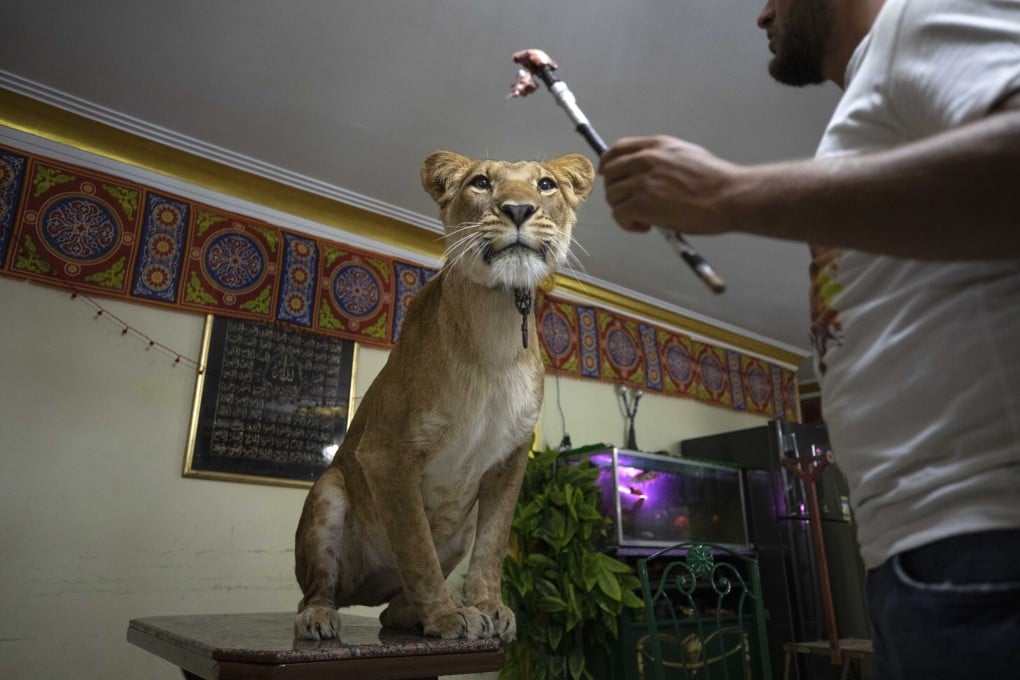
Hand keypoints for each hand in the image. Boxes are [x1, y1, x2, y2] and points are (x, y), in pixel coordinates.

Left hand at [599, 135, 741, 235]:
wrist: (729, 196)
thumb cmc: (716, 181)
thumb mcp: (687, 155)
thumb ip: (663, 160)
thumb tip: (648, 174)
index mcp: (657, 146)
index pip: (618, 149)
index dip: (607, 163)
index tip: (605, 173)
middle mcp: (646, 160)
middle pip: (610, 174)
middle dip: (617, 191)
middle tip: (631, 204)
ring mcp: (642, 181)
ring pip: (613, 197)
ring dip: (624, 210)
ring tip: (645, 218)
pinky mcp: (641, 203)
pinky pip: (619, 215)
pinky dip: (628, 225)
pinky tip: (646, 226)